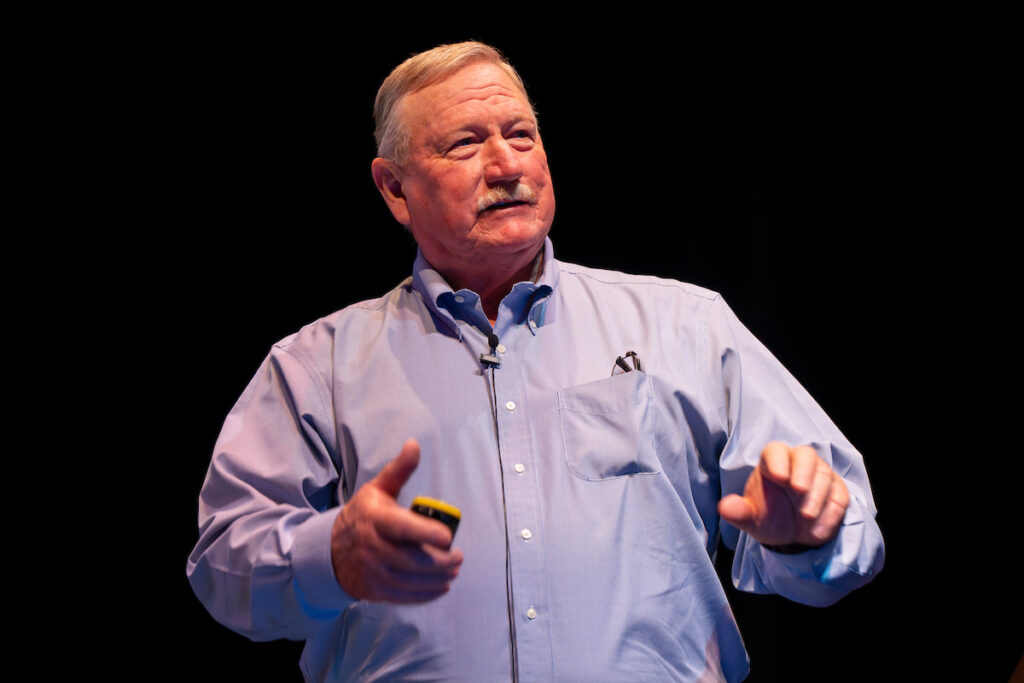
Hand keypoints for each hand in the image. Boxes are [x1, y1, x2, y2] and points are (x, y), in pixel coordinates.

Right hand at [331, 439, 462, 602]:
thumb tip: (414, 445)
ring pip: (411, 580)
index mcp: (375, 519)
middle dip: (441, 561)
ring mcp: (372, 572)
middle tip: (458, 557)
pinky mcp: (374, 591)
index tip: (448, 537)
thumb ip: (398, 470)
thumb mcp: (377, 490)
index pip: (402, 528)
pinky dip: (426, 594)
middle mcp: (372, 548)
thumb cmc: (363, 515)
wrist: (330, 551)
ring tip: (453, 570)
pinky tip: (441, 586)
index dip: (427, 533)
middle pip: (412, 560)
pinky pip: (404, 596)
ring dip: (438, 578)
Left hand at [718, 441, 848, 548]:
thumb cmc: (769, 517)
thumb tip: (724, 507)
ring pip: (824, 474)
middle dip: (804, 472)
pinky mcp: (836, 490)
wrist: (792, 535)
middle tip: (799, 491)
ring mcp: (819, 475)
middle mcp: (797, 463)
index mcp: (772, 464)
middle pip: (805, 455)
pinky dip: (831, 512)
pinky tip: (817, 530)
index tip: (779, 477)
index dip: (778, 460)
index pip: (775, 451)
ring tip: (806, 518)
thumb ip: (739, 512)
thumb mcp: (752, 519)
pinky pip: (839, 495)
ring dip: (817, 497)